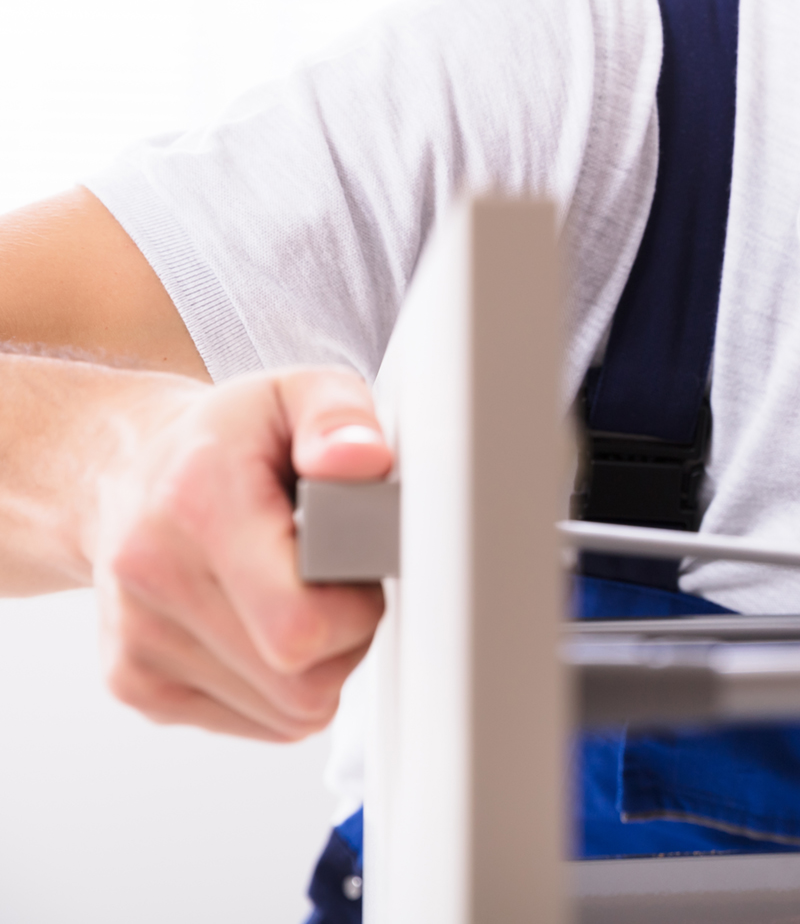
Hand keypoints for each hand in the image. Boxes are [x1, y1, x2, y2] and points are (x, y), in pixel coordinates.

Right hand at [87, 369, 390, 740]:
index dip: (356, 605)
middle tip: (341, 579)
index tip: (358, 561)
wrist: (122, 476)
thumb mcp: (295, 392)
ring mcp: (137, 644)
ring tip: (305, 595)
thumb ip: (339, 416)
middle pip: (303, 680)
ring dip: (321, 665)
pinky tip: (269, 625)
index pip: (300, 623)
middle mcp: (153, 580)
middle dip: (349, 638)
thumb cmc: (224, 439)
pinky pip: (261, 722)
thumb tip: (363, 461)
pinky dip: (285, 686)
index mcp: (197, 504)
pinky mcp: (136, 685)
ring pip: (290, 711)